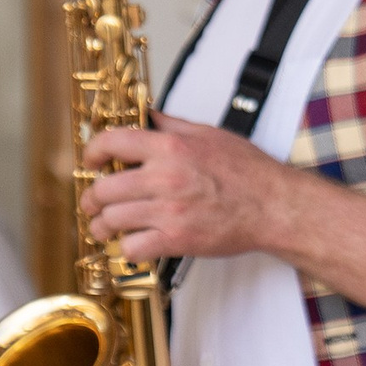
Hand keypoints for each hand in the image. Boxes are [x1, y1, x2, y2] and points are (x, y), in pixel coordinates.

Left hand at [82, 115, 289, 260]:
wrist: (274, 207)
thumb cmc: (249, 172)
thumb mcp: (210, 134)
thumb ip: (174, 125)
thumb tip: (149, 116)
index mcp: (171, 147)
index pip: (113, 143)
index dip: (92, 152)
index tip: (91, 161)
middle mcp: (165, 177)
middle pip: (104, 188)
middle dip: (91, 198)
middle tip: (92, 203)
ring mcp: (169, 210)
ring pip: (111, 220)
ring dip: (101, 226)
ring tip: (104, 227)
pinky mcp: (176, 239)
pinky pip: (132, 248)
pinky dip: (126, 249)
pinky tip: (131, 244)